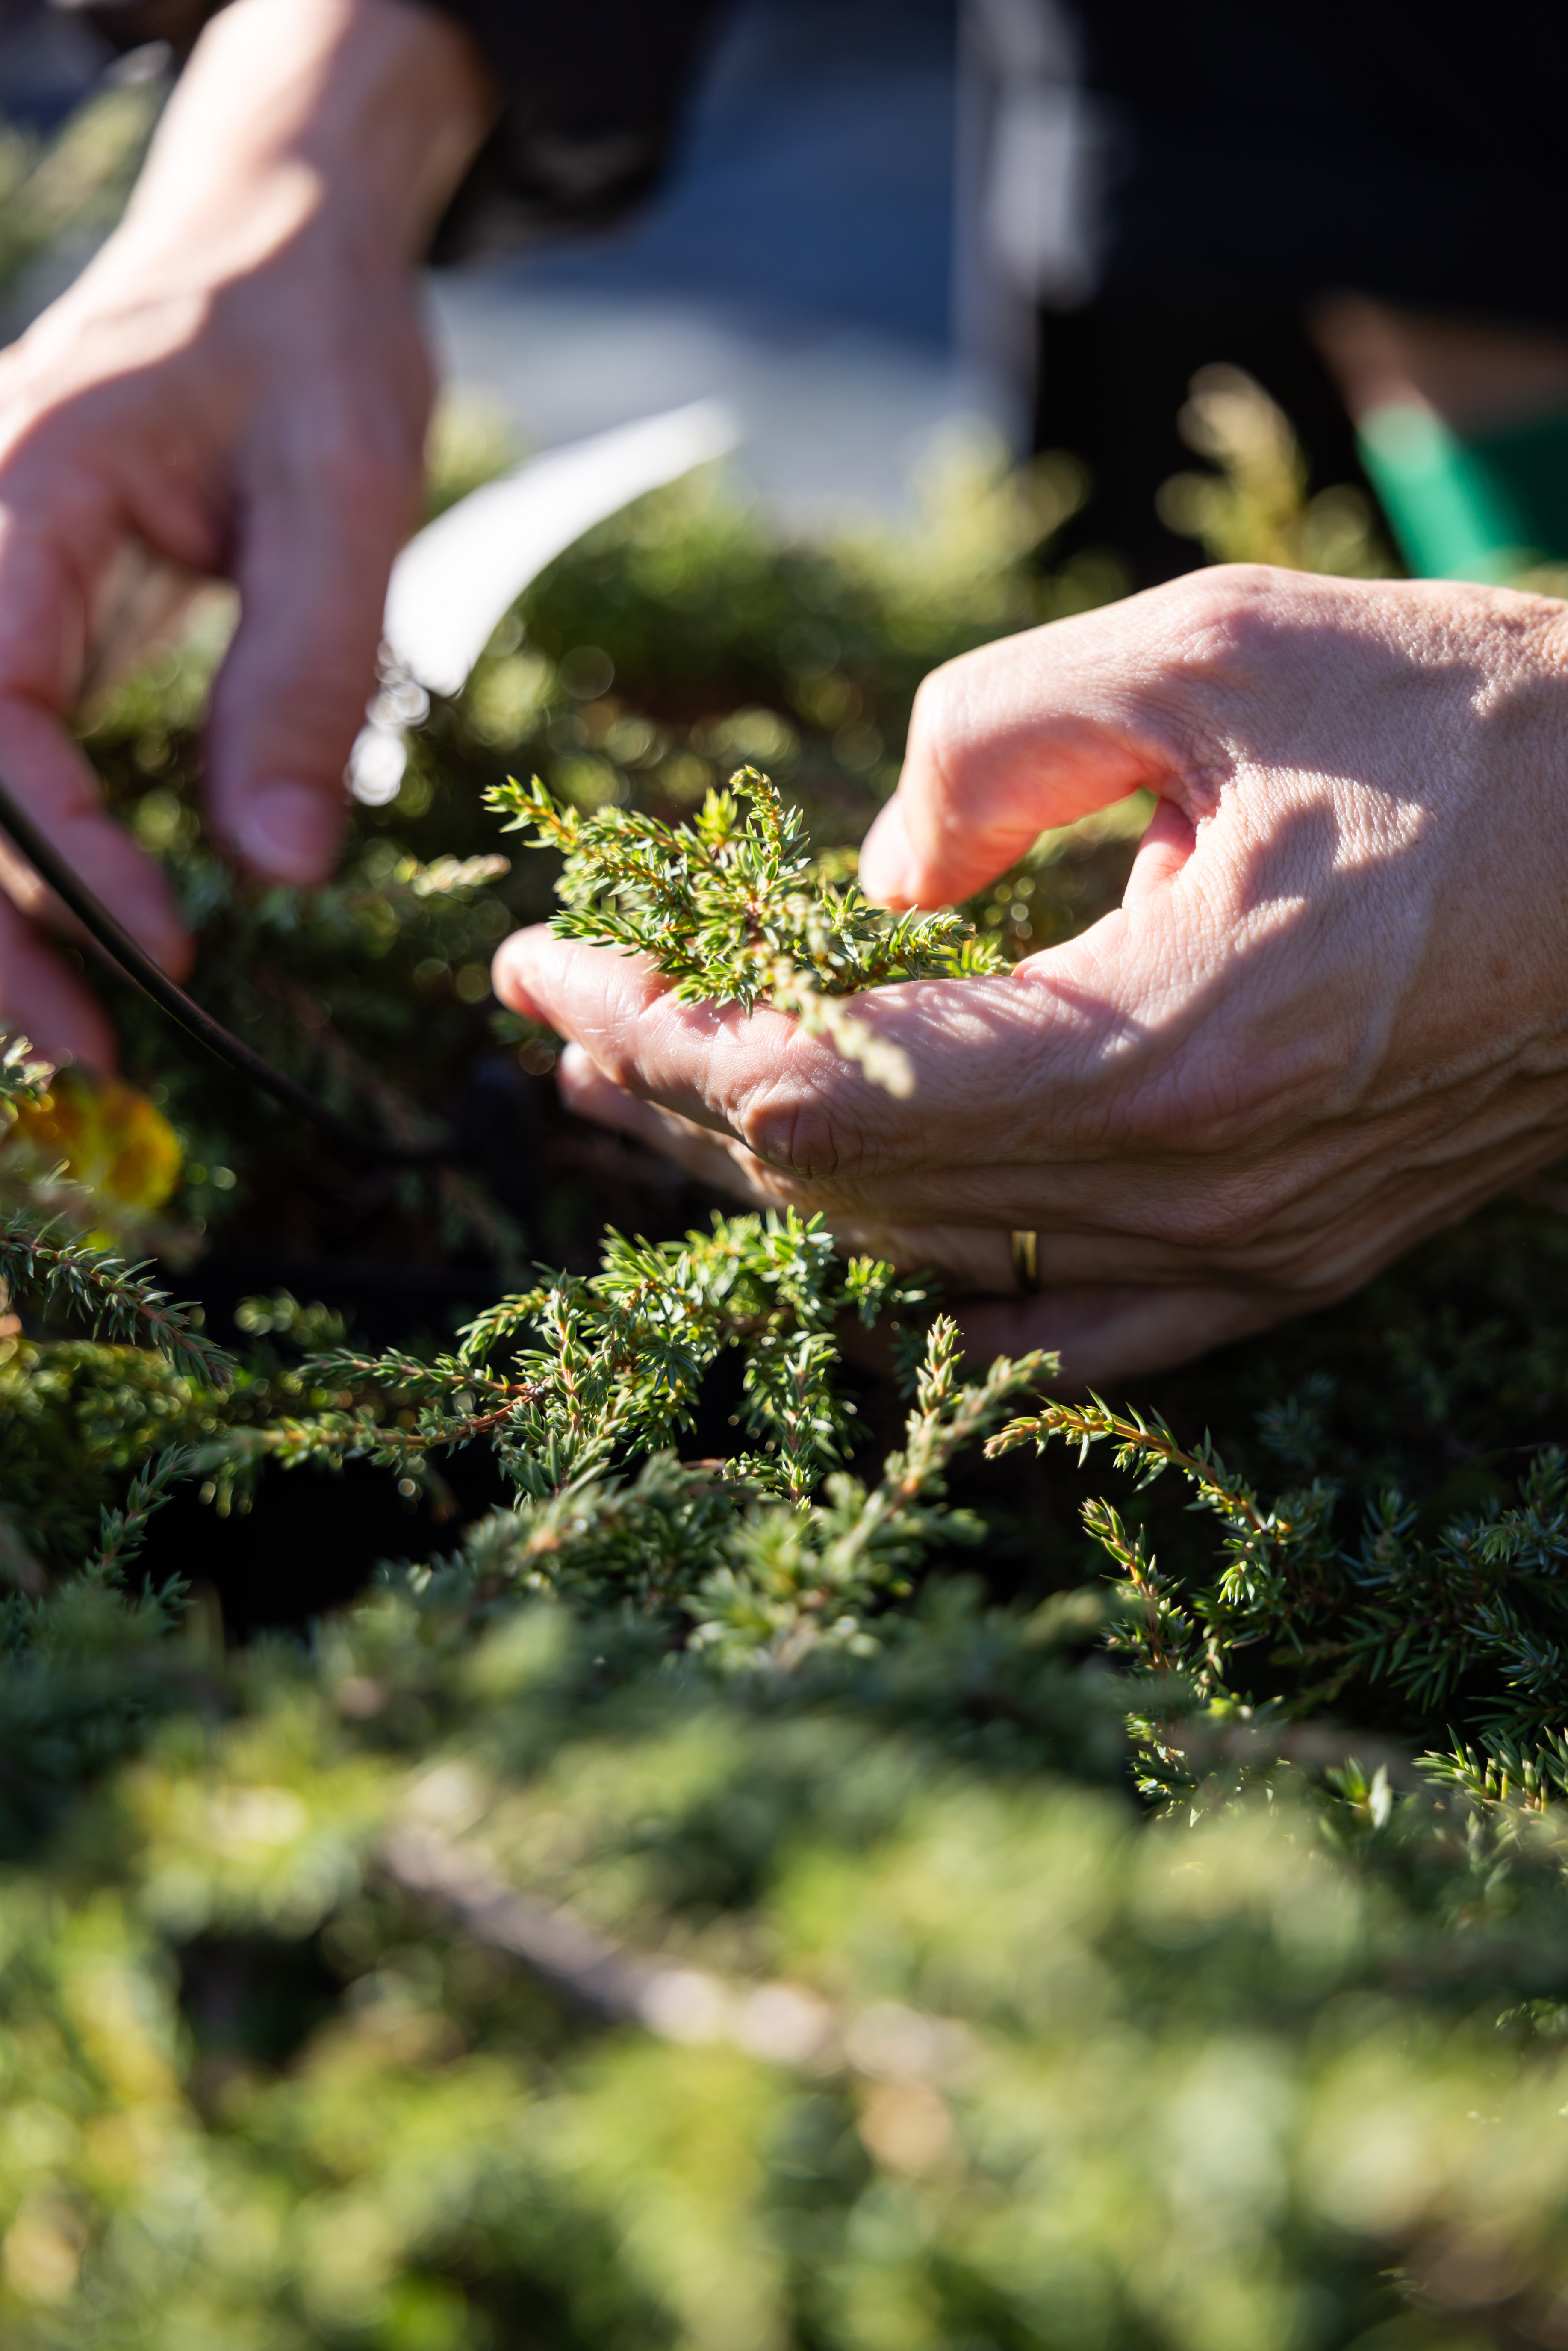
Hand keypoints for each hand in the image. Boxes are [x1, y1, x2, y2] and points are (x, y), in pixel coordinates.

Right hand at [0, 0, 489, 1065]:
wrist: (277, 239)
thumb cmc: (311, 338)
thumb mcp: (346, 491)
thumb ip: (310, 677)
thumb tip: (282, 867)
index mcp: (15, 491)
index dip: (65, 855)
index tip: (169, 951)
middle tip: (96, 1055)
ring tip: (80, 1028)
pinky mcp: (15, 617)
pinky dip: (26, 855)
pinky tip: (79, 936)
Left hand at [494, 565, 1567, 1382]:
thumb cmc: (1472, 732)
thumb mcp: (1212, 651)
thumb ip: (988, 739)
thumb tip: (869, 875)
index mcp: (1169, 1044)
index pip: (821, 1087)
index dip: (651, 1031)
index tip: (539, 962)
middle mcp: (1194, 1189)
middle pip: (850, 1187)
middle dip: (671, 1095)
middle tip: (563, 1014)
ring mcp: (1243, 1251)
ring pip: (930, 1260)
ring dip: (773, 1179)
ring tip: (644, 1097)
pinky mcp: (1281, 1263)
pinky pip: (1058, 1332)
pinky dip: (924, 1282)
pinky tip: (845, 1243)